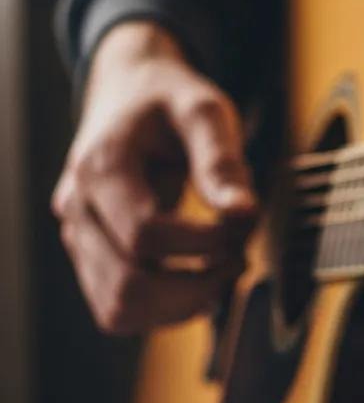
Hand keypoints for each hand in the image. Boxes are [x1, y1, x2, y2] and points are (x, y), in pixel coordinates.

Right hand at [52, 22, 256, 333]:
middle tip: (239, 258)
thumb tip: (244, 215)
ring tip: (222, 271)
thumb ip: (222, 162)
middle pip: (127, 286)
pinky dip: (164, 310)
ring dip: (182, 305)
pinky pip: (119, 309)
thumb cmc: (169, 101)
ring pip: (119, 310)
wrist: (131, 92)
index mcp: (101, 167)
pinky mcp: (92, 257)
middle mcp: (78, 208)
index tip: (244, 226)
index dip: (204, 243)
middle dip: (197, 286)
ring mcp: (80, 238)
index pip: (144, 235)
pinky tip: (200, 283)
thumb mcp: (205, 111)